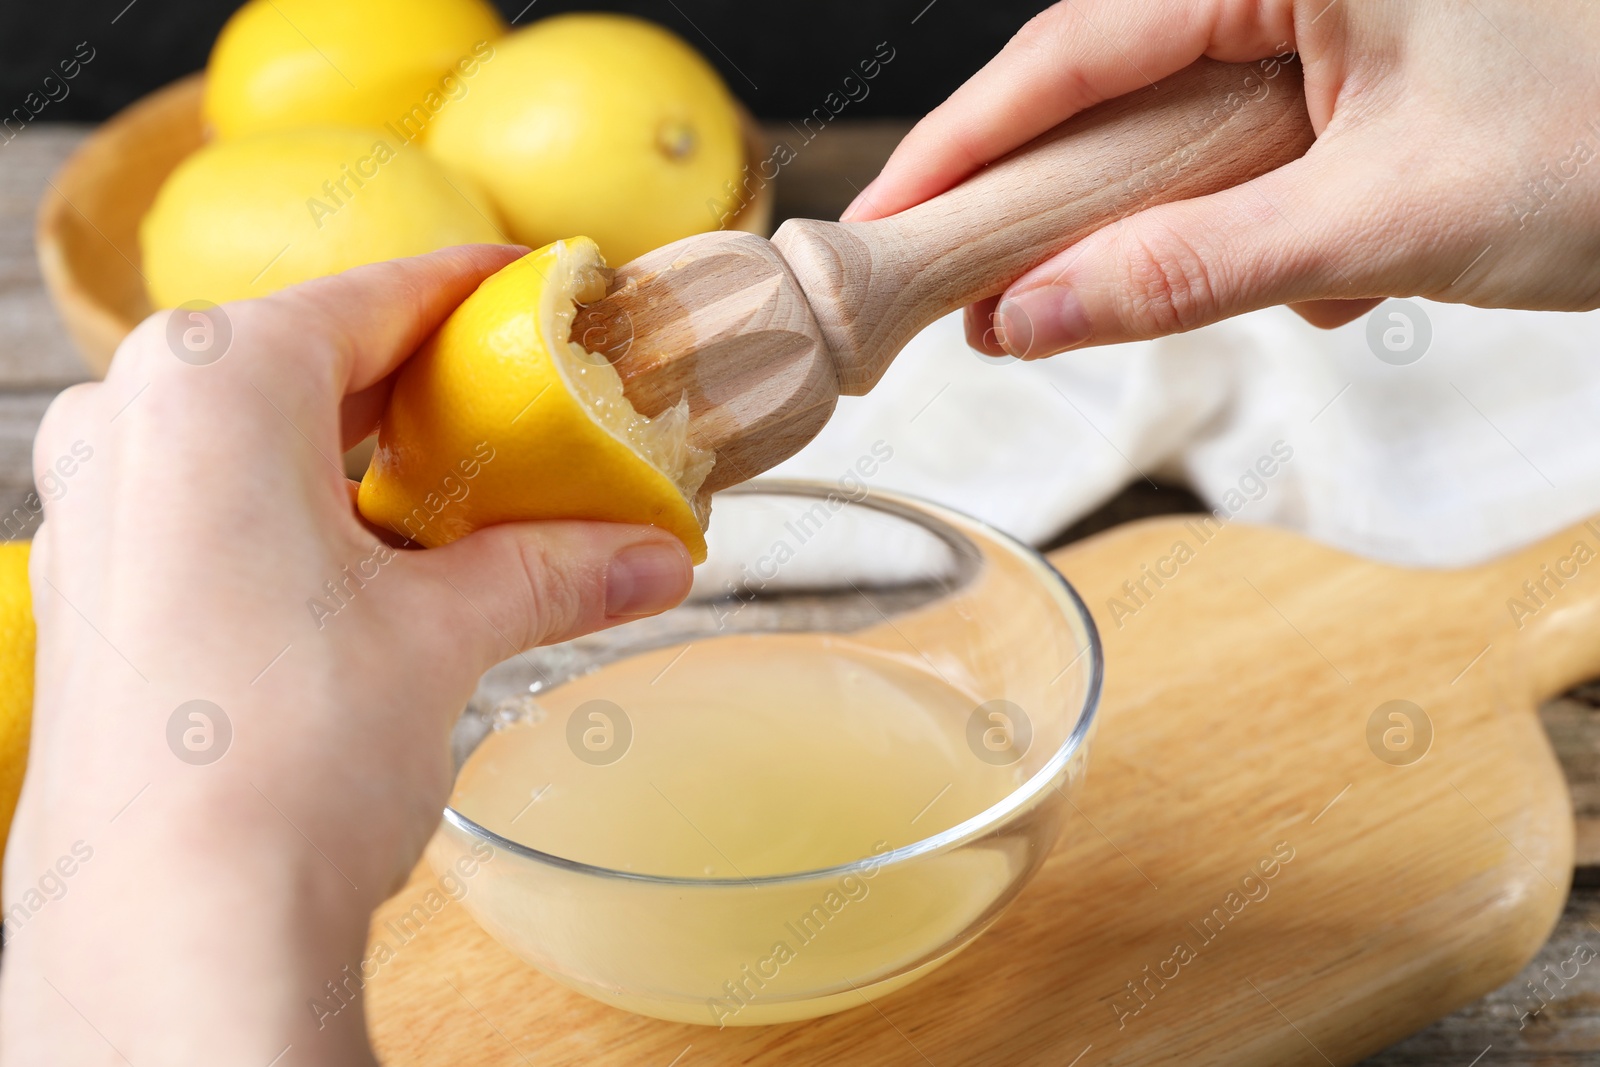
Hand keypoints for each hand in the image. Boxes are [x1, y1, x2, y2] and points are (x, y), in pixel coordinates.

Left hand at [1, 246, 693, 1064]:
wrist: (173, 930)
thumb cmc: (286, 758)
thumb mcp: (444, 634)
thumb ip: (551, 569)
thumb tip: (650, 553)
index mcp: (213, 381)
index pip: (380, 296)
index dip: (483, 294)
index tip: (552, 295)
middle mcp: (131, 420)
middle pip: (316, 361)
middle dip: (431, 388)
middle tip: (534, 411)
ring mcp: (98, 506)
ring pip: (261, 436)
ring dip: (371, 458)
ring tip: (474, 495)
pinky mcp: (98, 588)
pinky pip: (216, 503)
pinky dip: (307, 513)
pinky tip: (384, 564)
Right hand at [843, 0, 1599, 356]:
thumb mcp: (1382, 219)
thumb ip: (1190, 270)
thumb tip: (1031, 315)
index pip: (1078, 48)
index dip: (968, 146)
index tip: (887, 221)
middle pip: (1121, 83)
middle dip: (1082, 204)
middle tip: (1002, 291)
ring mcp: (1337, 13)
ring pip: (1195, 127)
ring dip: (1205, 228)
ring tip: (1288, 284)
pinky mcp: (1367, 61)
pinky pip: (1264, 143)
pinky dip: (1281, 221)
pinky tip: (1353, 269)